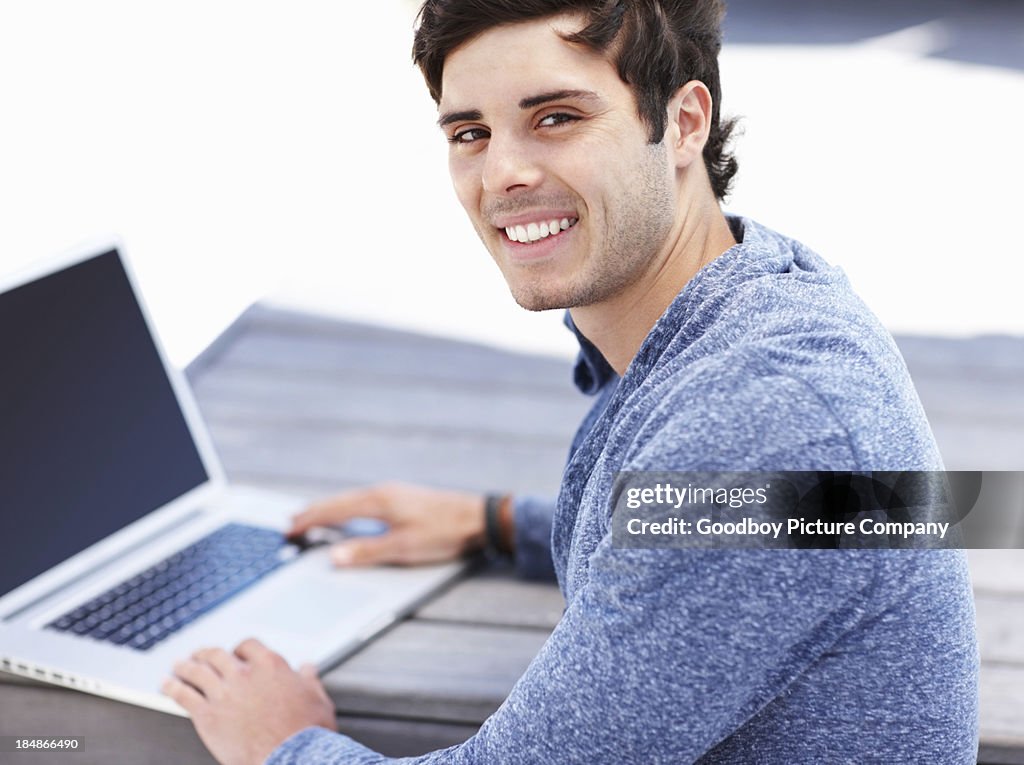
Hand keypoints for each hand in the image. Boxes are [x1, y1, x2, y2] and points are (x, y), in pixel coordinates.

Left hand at [162, 639, 335, 764]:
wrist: (290, 757)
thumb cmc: (305, 732)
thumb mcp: (317, 698)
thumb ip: (309, 679)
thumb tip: (307, 668)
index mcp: (270, 665)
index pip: (247, 646)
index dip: (239, 650)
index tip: (235, 654)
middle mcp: (244, 674)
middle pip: (218, 655)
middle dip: (207, 653)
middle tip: (200, 655)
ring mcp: (223, 693)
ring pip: (197, 671)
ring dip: (185, 666)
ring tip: (178, 666)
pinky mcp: (207, 715)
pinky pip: (184, 695)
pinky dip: (173, 687)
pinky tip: (166, 685)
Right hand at [288, 482, 489, 566]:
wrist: (477, 517)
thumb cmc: (443, 532)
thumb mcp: (403, 548)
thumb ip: (367, 552)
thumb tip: (333, 557)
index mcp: (378, 501)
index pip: (334, 510)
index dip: (311, 520)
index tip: (291, 530)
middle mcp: (382, 492)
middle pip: (339, 501)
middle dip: (314, 511)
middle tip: (292, 522)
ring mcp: (393, 492)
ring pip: (351, 498)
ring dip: (330, 508)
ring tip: (314, 516)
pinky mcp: (403, 497)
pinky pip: (364, 499)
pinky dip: (347, 506)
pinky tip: (350, 513)